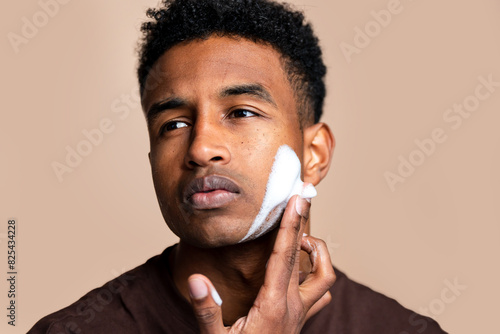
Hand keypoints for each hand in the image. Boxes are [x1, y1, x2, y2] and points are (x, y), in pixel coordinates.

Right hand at [187, 195, 335, 332]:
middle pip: (306, 257)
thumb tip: (197, 280)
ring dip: (316, 253)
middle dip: (305, 224)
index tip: (297, 200)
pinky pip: (320, 295)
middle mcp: (292, 306)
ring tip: (299, 240)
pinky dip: (317, 276)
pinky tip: (302, 271)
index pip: (283, 256)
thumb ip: (206, 310)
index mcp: (271, 305)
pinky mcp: (300, 320)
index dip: (290, 225)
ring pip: (325, 277)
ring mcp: (300, 314)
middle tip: (303, 197)